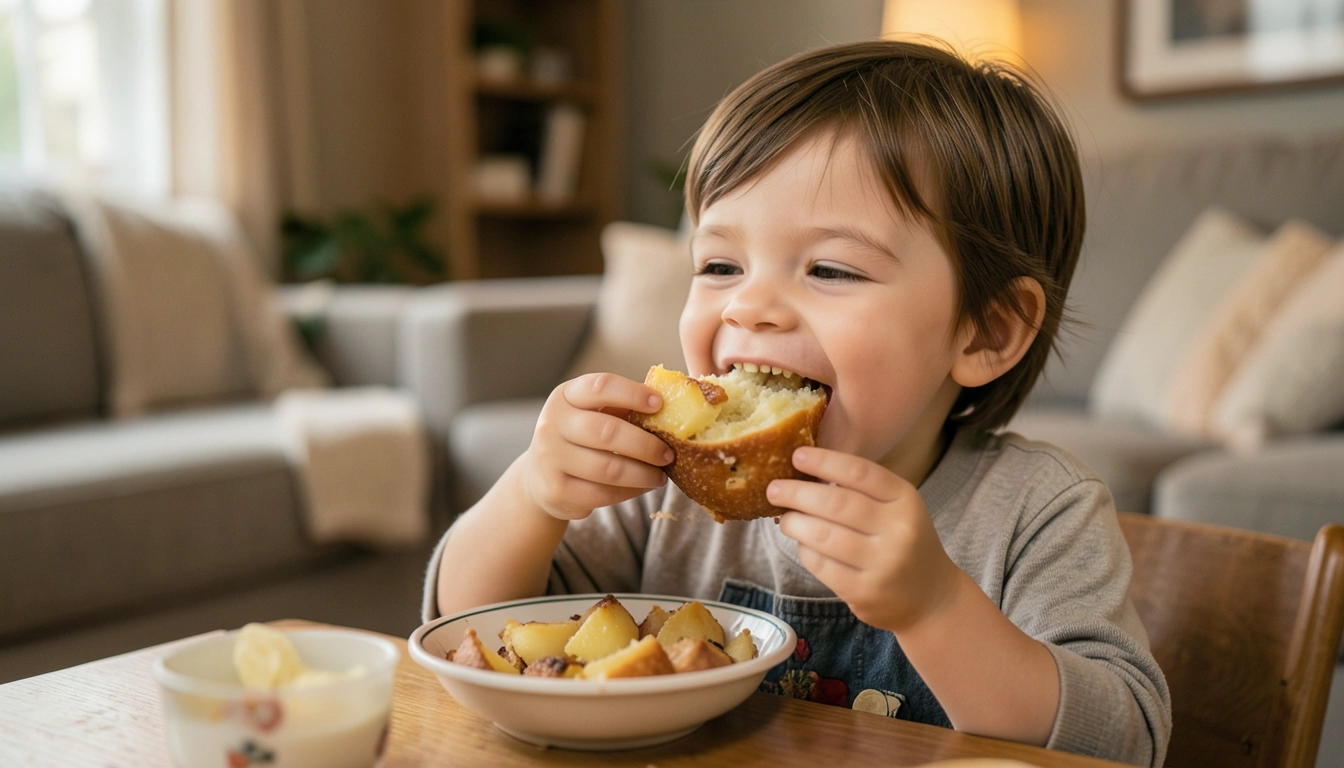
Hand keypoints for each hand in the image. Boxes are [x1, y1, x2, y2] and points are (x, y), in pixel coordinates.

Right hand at [521, 373, 672, 520]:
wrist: (540, 477)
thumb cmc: (579, 438)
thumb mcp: (591, 414)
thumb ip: (622, 408)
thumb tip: (672, 409)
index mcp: (565, 397)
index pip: (600, 386)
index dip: (632, 393)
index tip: (660, 403)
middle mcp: (552, 425)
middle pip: (607, 432)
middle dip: (645, 445)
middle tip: (669, 453)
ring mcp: (550, 459)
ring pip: (608, 469)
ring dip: (643, 474)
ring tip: (661, 475)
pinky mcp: (556, 491)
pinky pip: (602, 494)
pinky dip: (630, 492)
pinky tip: (642, 487)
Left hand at [767, 447, 961, 632]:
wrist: (930, 597)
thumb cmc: (904, 542)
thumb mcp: (898, 508)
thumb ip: (862, 490)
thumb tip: (805, 471)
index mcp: (906, 500)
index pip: (859, 473)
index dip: (824, 461)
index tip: (796, 456)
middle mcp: (898, 530)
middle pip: (836, 503)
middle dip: (797, 493)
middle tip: (774, 489)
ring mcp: (882, 564)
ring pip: (823, 535)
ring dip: (794, 523)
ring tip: (783, 518)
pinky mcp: (864, 592)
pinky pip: (821, 565)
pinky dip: (804, 550)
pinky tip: (802, 543)